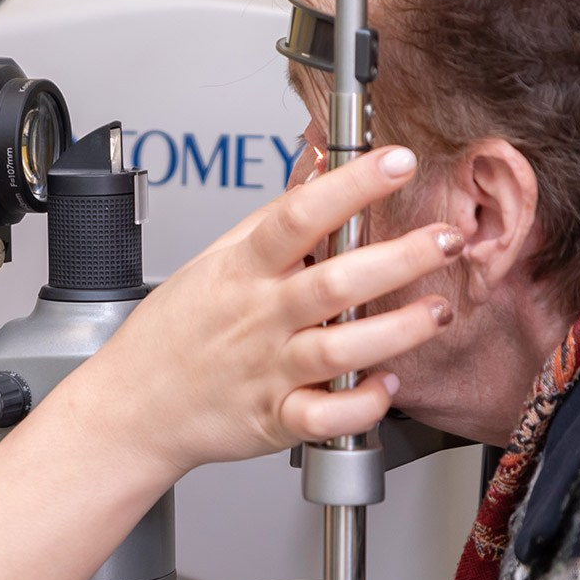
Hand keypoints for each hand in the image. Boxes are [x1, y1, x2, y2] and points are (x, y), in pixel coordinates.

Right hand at [64, 146, 456, 482]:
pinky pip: (324, 416)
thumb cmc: (175, 332)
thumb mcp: (214, 262)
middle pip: (334, 281)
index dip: (352, 185)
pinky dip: (360, 403)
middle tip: (446, 238)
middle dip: (399, 258)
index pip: (299, 215)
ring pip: (339, 349)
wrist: (134, 405)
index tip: (396, 161)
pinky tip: (386, 383)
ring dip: (397, 330)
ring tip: (437, 311)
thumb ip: (271, 218)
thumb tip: (316, 167)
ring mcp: (268, 369)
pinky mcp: (274, 419)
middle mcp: (260, 317)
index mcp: (244, 270)